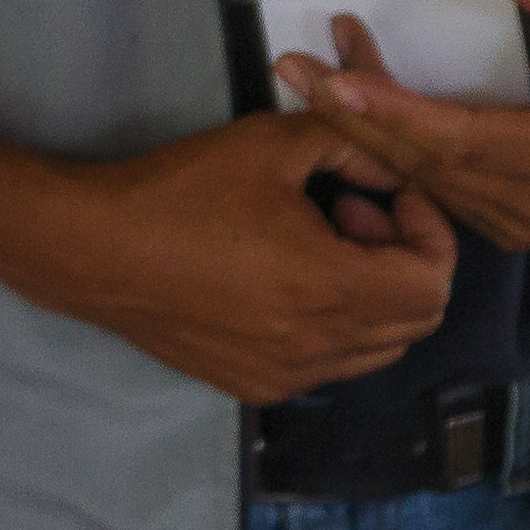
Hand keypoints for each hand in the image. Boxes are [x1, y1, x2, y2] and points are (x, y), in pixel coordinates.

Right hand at [10, 111, 460, 403]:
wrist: (96, 251)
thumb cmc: (184, 191)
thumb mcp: (273, 143)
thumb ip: (352, 146)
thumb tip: (393, 170)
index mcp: (331, 288)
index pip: (433, 283)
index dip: (430, 231)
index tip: (389, 194)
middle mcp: (319, 347)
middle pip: (416, 320)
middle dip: (404, 258)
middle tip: (351, 210)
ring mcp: (288, 376)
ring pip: (377, 348)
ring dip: (372, 293)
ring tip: (317, 243)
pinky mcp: (257, 386)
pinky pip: (330, 364)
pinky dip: (334, 324)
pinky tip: (283, 278)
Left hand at [273, 0, 529, 252]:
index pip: (460, 139)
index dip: (393, 113)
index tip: (335, 83)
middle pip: (425, 166)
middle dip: (351, 118)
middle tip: (290, 69)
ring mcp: (525, 220)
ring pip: (423, 182)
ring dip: (363, 129)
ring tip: (308, 73)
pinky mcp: (513, 219)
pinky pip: (436, 190)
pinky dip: (390, 149)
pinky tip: (350, 109)